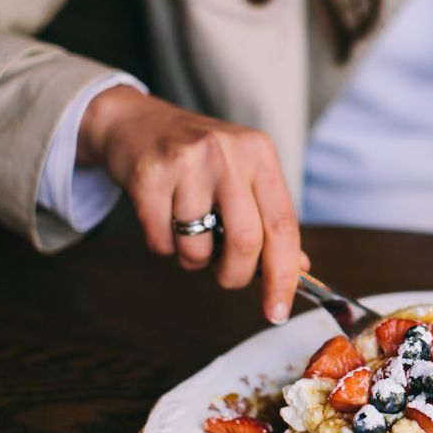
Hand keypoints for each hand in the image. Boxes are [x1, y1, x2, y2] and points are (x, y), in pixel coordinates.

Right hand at [77, 86, 307, 323]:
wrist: (134, 121)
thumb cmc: (197, 158)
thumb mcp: (242, 175)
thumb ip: (269, 219)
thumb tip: (298, 268)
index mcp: (260, 155)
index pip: (284, 226)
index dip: (284, 276)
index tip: (278, 311)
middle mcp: (228, 154)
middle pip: (245, 242)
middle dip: (235, 275)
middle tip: (226, 276)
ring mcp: (187, 163)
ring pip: (198, 247)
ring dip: (193, 259)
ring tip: (188, 233)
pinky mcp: (149, 176)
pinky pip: (161, 241)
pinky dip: (164, 246)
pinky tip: (162, 218)